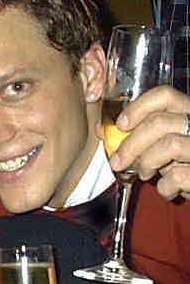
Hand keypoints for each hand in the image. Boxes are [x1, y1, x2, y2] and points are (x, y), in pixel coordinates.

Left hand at [109, 85, 189, 199]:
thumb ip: (139, 134)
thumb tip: (102, 129)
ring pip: (170, 145)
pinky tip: (167, 188)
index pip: (165, 95)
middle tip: (117, 162)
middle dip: (130, 145)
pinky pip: (177, 176)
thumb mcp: (162, 143)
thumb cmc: (181, 162)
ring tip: (145, 173)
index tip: (121, 125)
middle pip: (159, 122)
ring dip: (147, 163)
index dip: (138, 108)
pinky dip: (164, 187)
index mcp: (188, 112)